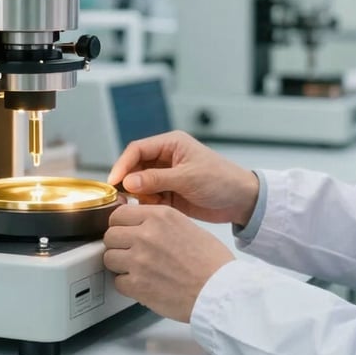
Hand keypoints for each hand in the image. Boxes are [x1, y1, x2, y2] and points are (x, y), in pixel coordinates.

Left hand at [103, 204, 233, 321]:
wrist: (219, 290)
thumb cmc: (211, 262)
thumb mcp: (186, 225)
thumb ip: (159, 222)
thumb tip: (139, 224)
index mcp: (159, 216)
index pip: (118, 214)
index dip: (120, 225)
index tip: (124, 232)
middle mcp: (146, 234)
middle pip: (110, 235)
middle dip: (118, 245)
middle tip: (130, 252)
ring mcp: (139, 260)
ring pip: (109, 258)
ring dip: (120, 265)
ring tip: (137, 269)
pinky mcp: (137, 284)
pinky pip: (117, 282)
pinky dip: (127, 285)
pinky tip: (143, 284)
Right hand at [108, 130, 259, 226]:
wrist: (241, 201)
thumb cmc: (221, 180)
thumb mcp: (187, 178)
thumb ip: (156, 179)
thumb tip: (127, 182)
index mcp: (171, 144)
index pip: (137, 150)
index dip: (122, 165)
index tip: (114, 182)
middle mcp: (166, 158)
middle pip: (135, 167)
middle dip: (129, 182)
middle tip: (124, 198)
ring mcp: (167, 176)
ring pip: (140, 184)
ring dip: (140, 195)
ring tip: (150, 204)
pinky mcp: (169, 193)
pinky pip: (150, 198)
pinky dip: (149, 205)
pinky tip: (157, 210)